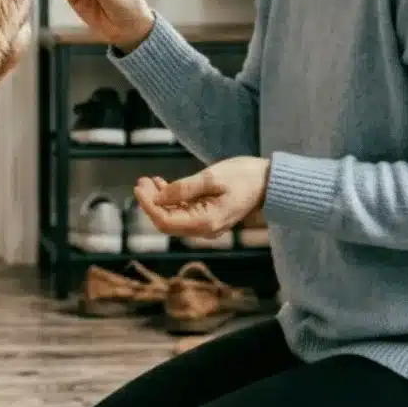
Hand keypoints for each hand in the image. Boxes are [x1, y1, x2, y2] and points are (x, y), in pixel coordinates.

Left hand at [133, 158, 271, 238]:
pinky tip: (162, 184)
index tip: (138, 188)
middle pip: (167, 221)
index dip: (148, 206)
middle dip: (151, 202)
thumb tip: (158, 198)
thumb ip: (184, 189)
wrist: (269, 182)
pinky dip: (171, 200)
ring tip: (148, 180)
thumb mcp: (212, 177)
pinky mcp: (208, 217)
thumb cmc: (244, 176)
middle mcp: (205, 229)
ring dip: (159, 200)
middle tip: (141, 180)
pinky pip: (183, 212)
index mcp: (206, 221)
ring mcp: (207, 225)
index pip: (166, 222)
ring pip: (173, 217)